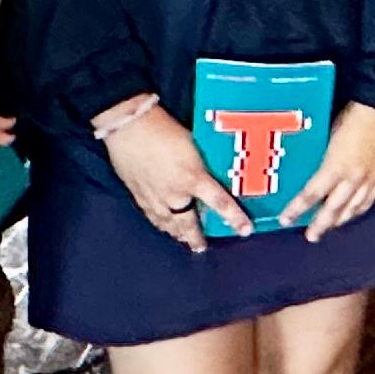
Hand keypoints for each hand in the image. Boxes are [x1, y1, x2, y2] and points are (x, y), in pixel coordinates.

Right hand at [101, 105, 228, 253]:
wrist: (129, 127)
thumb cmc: (164, 129)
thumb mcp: (193, 144)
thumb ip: (201, 163)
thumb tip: (209, 171)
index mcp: (193, 179)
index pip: (220, 204)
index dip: (234, 218)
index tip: (245, 231)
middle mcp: (175, 194)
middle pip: (189, 224)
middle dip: (196, 237)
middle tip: (201, 246)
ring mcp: (155, 198)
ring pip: (169, 224)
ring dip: (177, 234)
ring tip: (183, 240)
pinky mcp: (139, 196)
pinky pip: (152, 217)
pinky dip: (160, 224)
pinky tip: (162, 226)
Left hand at [282, 102, 374, 239]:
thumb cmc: (352, 117)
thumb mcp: (326, 137)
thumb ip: (320, 159)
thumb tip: (307, 172)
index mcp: (334, 167)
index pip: (311, 195)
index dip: (297, 209)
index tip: (285, 219)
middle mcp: (352, 179)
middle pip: (333, 210)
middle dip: (320, 225)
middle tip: (311, 236)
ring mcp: (369, 181)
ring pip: (352, 209)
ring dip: (339, 221)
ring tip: (330, 227)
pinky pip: (368, 201)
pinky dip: (358, 211)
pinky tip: (353, 214)